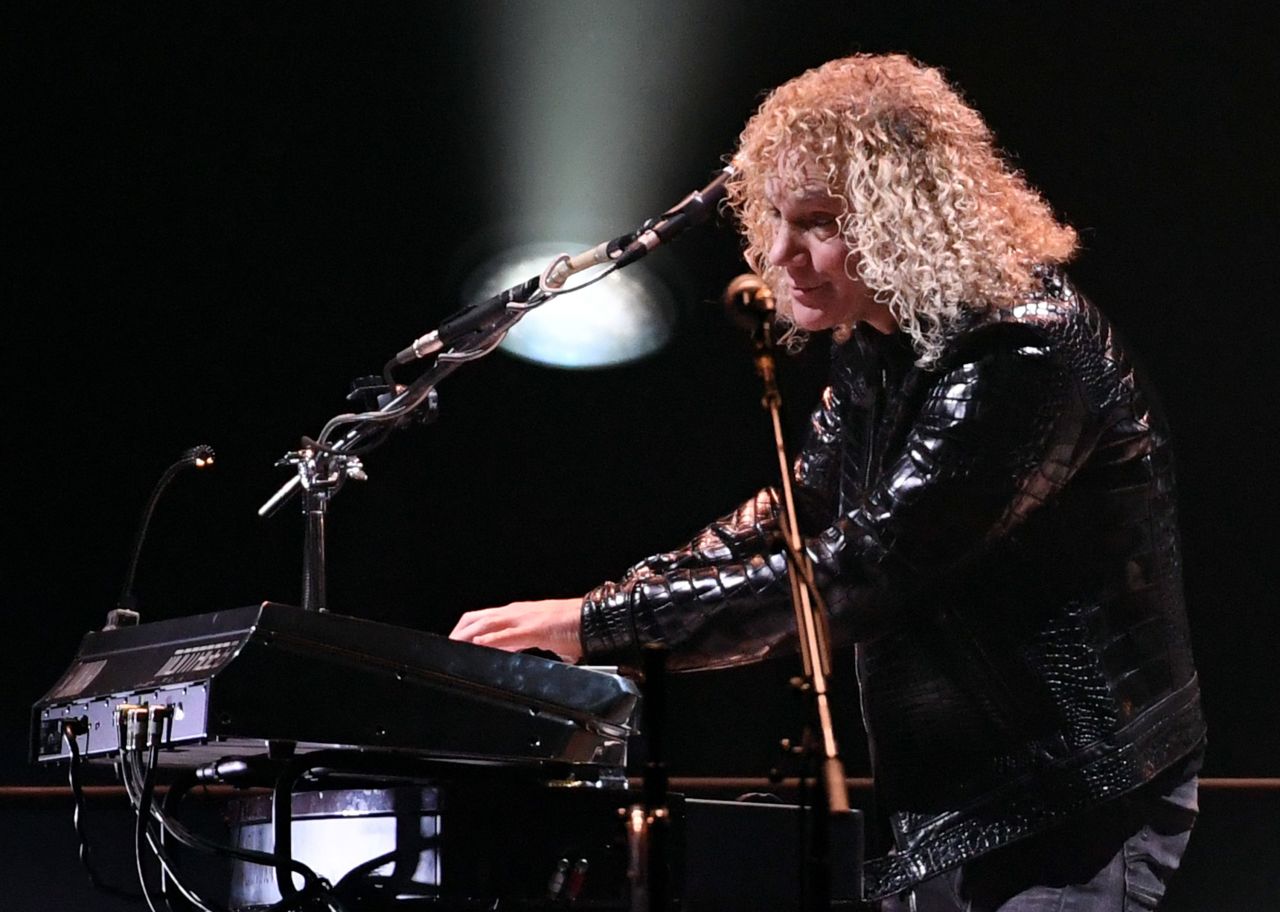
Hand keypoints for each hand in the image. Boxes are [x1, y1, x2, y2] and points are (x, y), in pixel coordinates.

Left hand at [449, 597, 584, 662]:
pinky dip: (491, 641)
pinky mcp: (534, 629)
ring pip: (487, 624)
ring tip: (454, 647)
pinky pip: (507, 635)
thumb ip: (527, 645)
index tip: (454, 643)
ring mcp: (525, 619)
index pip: (483, 618)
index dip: (465, 629)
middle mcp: (517, 612)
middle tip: (447, 649)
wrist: (595, 620)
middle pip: (477, 619)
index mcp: (518, 614)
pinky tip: (480, 647)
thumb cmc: (575, 627)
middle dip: (458, 633)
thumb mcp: (542, 637)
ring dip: (467, 636)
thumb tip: (519, 657)